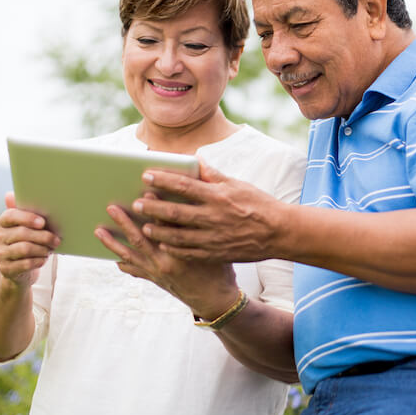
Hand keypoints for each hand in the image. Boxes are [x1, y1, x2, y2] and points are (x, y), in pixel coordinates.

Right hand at [0, 192, 59, 288]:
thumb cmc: (27, 240)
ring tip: (51, 249)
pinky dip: (39, 260)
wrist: (19, 268)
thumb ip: (24, 211)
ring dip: (43, 249)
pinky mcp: (5, 269)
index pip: (11, 216)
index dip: (28, 218)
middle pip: (22, 233)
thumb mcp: (25, 225)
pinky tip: (44, 258)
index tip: (43, 223)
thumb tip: (10, 194)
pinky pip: (26, 263)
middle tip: (57, 240)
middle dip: (44, 236)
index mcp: (1, 222)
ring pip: (25, 248)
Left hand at [95, 202, 239, 318]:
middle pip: (139, 238)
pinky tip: (115, 259)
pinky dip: (124, 264)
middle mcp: (164, 262)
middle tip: (112, 208)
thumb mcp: (211, 247)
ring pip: (130, 255)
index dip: (154, 208)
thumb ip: (198, 227)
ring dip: (113, 243)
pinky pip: (135, 271)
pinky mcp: (155, 280)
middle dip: (124, 222)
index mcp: (180, 252)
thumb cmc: (218, 271)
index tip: (145, 194)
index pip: (163, 224)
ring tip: (99, 231)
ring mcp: (157, 272)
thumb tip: (188, 205)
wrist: (215, 300)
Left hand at [129, 160, 283, 264]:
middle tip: (136, 204)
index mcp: (218, 196)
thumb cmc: (258, 204)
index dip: (163, 180)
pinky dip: (174, 249)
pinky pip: (190, 253)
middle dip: (153, 208)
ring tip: (144, 226)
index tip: (146, 175)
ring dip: (158, 231)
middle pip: (176, 213)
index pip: (184, 186)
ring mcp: (214, 238)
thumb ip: (213, 175)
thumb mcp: (237, 185)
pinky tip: (162, 244)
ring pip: (178, 236)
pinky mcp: (217, 254)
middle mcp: (214, 217)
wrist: (279, 232)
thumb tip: (195, 160)